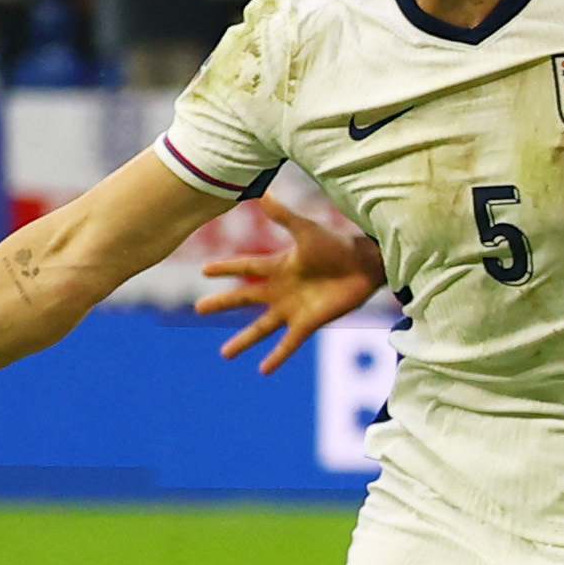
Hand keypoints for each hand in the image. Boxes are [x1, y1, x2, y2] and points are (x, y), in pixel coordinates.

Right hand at [197, 197, 381, 372]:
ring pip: (261, 327)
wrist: (365, 265)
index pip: (244, 266)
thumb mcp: (306, 230)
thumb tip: (262, 194)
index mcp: (277, 266)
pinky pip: (289, 343)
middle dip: (222, 304)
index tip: (204, 271)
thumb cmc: (337, 245)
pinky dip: (277, 356)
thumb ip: (283, 217)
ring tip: (226, 354)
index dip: (225, 268)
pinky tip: (263, 370)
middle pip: (244, 298)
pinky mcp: (308, 322)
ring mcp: (293, 308)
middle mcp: (280, 289)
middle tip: (198, 309)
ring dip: (244, 341)